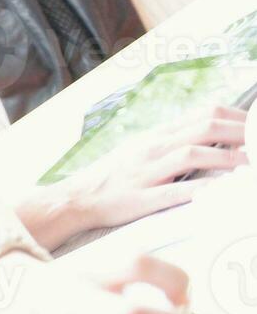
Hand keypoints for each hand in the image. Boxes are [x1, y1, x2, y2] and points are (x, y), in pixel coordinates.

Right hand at [56, 105, 247, 240]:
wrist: (75, 199)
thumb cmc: (112, 178)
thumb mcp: (141, 151)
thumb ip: (172, 142)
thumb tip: (207, 135)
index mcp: (157, 136)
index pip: (205, 114)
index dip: (238, 117)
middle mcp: (153, 148)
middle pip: (205, 128)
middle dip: (242, 132)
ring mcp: (146, 172)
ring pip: (193, 154)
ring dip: (228, 158)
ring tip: (253, 164)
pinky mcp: (140, 198)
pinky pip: (175, 191)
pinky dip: (202, 190)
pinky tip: (222, 192)